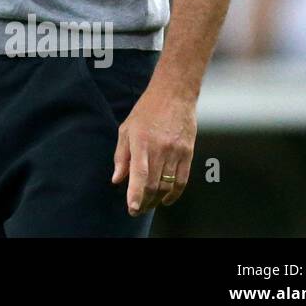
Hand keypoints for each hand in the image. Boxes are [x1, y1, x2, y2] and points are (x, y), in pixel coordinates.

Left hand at [111, 85, 195, 214]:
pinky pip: (182, 180)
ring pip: (168, 185)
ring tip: (148, 205)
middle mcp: (160, 148)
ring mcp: (176, 151)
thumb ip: (121, 156)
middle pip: (154, 184)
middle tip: (136, 209)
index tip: (132, 208)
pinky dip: (174, 194)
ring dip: (157, 200)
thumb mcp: (126, 129)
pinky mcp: (188, 153)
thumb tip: (117, 179)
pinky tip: (165, 199)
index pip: (140, 173)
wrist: (174, 95)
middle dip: (144, 201)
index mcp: (141, 141)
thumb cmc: (146, 111)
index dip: (136, 193)